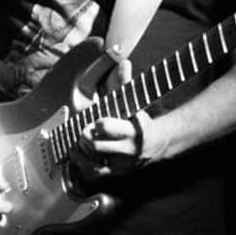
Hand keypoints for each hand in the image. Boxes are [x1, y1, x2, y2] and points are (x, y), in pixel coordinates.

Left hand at [68, 56, 154, 187]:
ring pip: (92, 158)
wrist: (157, 144)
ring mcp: (120, 163)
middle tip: (86, 129)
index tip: (98, 121)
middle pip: (95, 144)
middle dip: (86, 135)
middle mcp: (126, 149)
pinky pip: (93, 170)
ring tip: (82, 138)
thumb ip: (125, 83)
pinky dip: (82, 161)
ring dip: (82, 147)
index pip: (107, 127)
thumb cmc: (141, 121)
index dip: (99, 123)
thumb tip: (124, 62)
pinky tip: (78, 151)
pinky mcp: (115, 171)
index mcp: (132, 130)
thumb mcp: (135, 102)